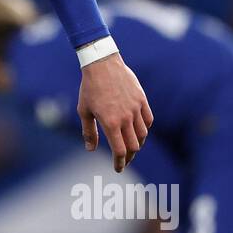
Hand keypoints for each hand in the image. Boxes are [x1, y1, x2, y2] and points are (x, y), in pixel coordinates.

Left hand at [77, 52, 152, 172]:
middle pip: (133, 146)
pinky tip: (139, 132)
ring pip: (143, 135)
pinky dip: (145, 129)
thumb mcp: (84, 111)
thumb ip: (88, 132)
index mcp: (110, 123)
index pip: (120, 151)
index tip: (118, 168)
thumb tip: (91, 149)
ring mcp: (136, 108)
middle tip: (124, 160)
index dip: (120, 163)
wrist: (102, 64)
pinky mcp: (142, 100)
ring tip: (131, 147)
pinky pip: (148, 120)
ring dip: (138, 144)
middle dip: (129, 157)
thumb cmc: (89, 88)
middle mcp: (126, 118)